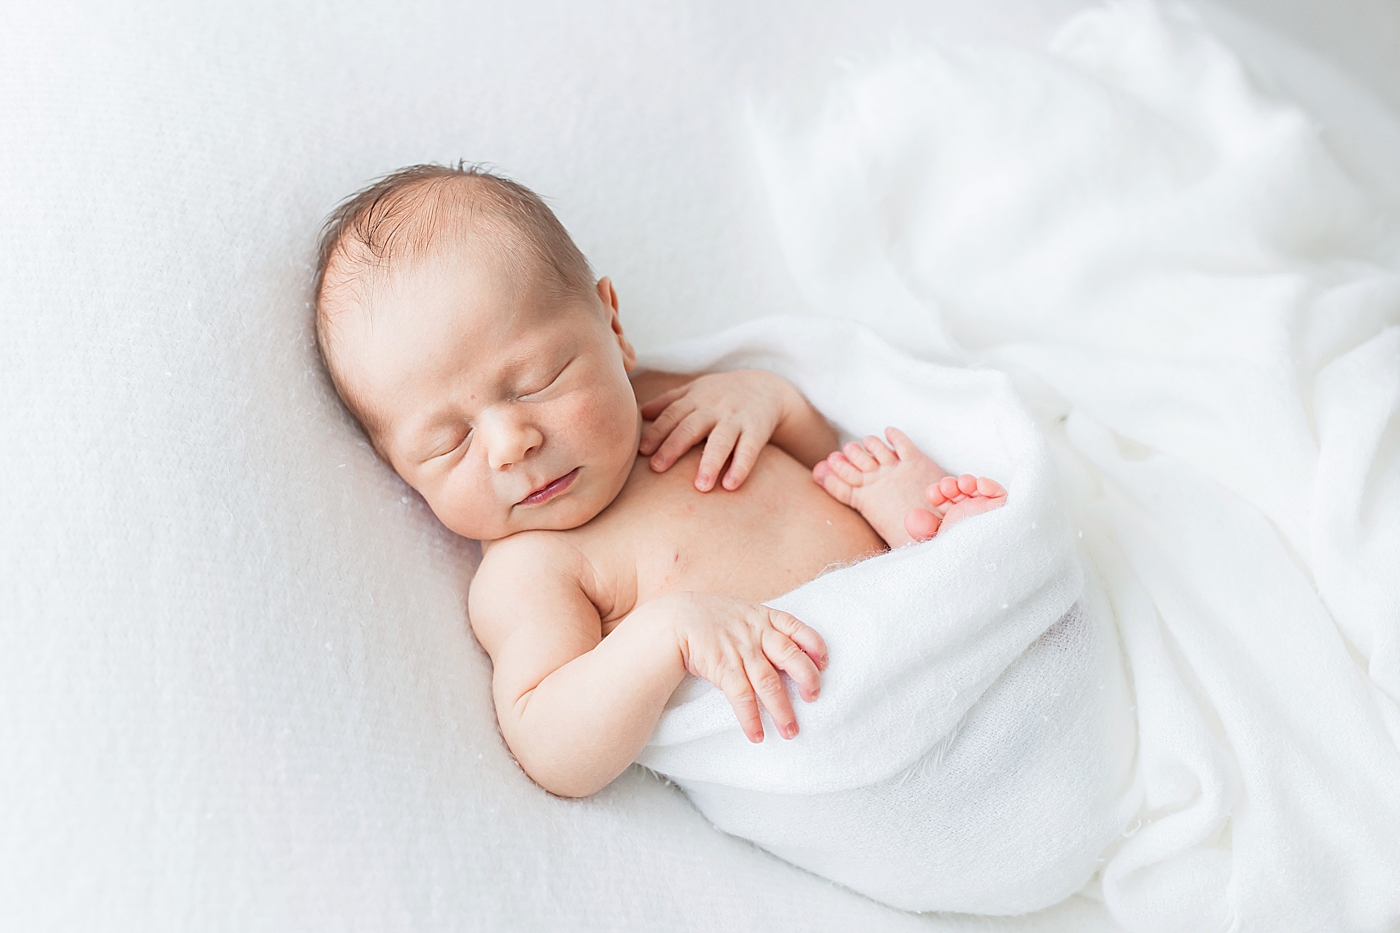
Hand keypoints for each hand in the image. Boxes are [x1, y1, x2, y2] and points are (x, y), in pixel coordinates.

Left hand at [639, 371, 796, 491]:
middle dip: (674, 446)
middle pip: (691, 427)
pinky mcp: (757, 429)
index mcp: (695, 399)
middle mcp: (714, 408)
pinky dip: (741, 466)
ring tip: (701, 487)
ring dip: (710, 462)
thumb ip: (669, 401)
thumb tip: (640, 413)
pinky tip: (731, 485)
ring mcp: (736, 419)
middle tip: (657, 468)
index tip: (642, 452)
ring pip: (721, 440)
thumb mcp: (696, 390)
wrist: (767, 386)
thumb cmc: (722, 394)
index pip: (672, 415)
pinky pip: (749, 449)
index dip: (657, 432)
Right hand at [658, 591, 827, 742]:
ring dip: (781, 710)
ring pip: (769, 682)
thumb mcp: (742, 612)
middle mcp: (756, 634)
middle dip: (807, 679)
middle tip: (814, 698)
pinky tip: (757, 735)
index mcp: (763, 617)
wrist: (675, 619)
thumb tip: (790, 648)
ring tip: (790, 731)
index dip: (814, 646)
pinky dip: (750, 718)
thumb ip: (765, 627)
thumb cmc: (712, 617)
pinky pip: (741, 697)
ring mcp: (740, 651)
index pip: (797, 628)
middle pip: (790, 656)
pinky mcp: (723, 669)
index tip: (824, 663)